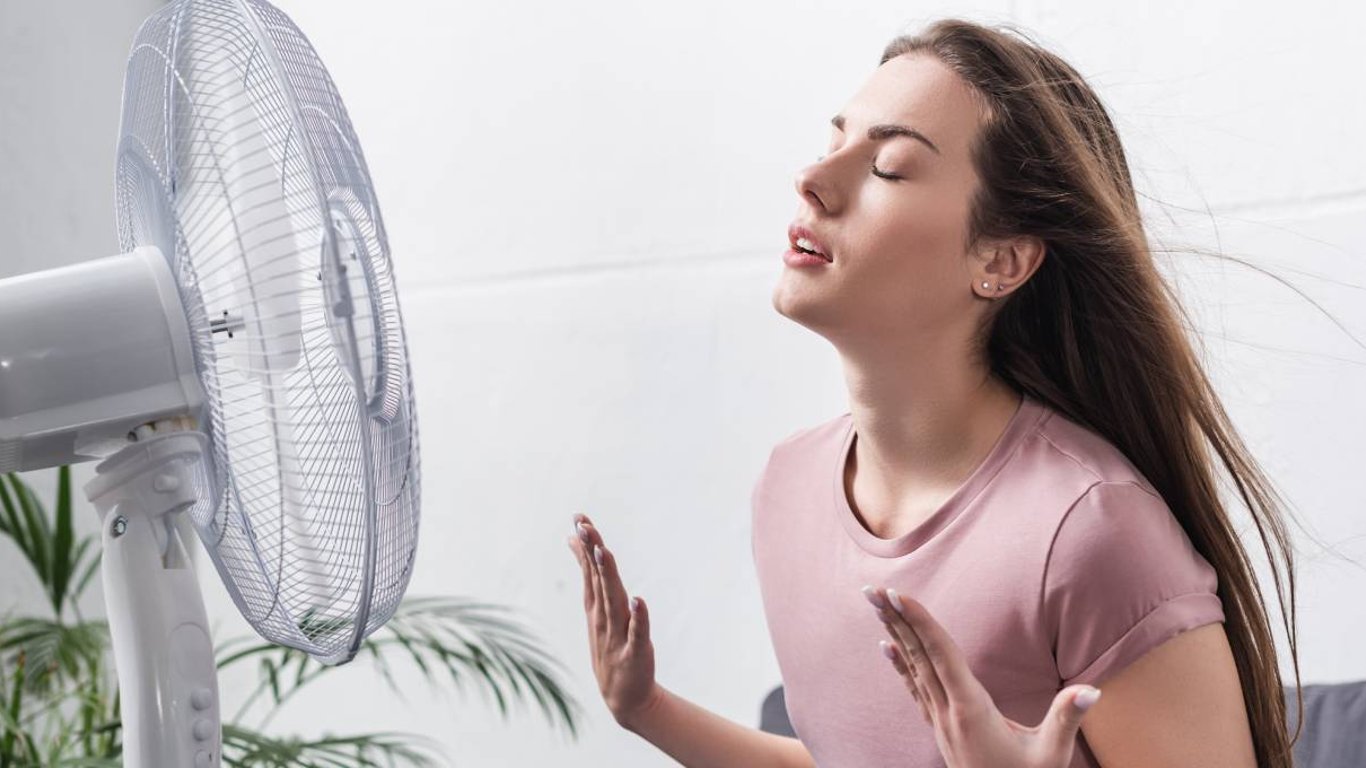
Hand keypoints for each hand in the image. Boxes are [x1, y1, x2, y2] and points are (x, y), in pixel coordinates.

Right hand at [567, 513, 661, 729]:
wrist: (623, 697)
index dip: (585, 545)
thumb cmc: (610, 647)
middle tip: (584, 527)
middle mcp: (603, 618)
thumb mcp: (596, 610)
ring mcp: (617, 635)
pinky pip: (637, 633)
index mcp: (596, 607)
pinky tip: (638, 600)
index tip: (579, 519)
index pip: (589, 571)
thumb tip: (576, 542)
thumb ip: (589, 575)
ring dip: (608, 577)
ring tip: (603, 552)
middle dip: (591, 553)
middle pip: (598, 580)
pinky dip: (637, 618)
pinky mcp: (635, 653)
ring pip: (613, 601)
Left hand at [861, 585, 1100, 767]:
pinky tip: (888, 647)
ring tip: (876, 606)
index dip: (920, 622)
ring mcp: (941, 722)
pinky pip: (915, 688)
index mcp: (971, 711)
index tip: (896, 595)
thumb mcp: (1052, 756)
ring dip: (896, 634)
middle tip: (873, 589)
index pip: (941, 656)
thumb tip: (1091, 690)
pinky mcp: (942, 729)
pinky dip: (901, 664)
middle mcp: (948, 713)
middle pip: (918, 656)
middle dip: (895, 620)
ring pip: (913, 669)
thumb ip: (1066, 718)